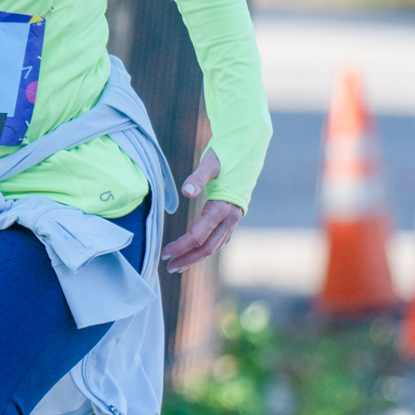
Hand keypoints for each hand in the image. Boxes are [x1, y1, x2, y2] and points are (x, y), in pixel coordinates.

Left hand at [160, 146, 242, 273]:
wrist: (249, 146)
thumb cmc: (227, 153)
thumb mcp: (210, 163)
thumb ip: (198, 178)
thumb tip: (186, 191)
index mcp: (223, 206)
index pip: (199, 235)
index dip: (181, 246)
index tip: (165, 253)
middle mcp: (231, 216)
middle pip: (208, 247)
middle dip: (188, 258)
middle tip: (169, 267)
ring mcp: (234, 217)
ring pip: (216, 245)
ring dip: (197, 257)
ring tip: (180, 265)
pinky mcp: (233, 215)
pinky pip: (220, 238)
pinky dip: (207, 247)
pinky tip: (197, 252)